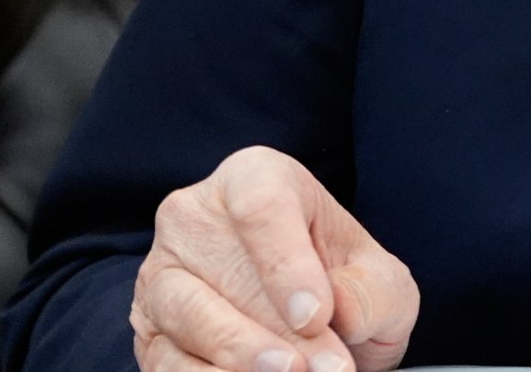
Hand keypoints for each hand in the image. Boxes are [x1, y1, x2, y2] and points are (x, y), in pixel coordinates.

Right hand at [130, 146, 418, 371]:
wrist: (314, 325)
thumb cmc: (343, 284)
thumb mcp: (380, 280)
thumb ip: (370, 292)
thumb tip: (340, 314)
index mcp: (256, 178)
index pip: (260, 206)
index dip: (287, 264)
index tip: (316, 317)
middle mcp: (194, 218)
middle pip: (224, 270)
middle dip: (278, 331)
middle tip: (325, 367)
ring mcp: (163, 274)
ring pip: (189, 316)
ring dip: (242, 358)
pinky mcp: (149, 330)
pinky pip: (167, 360)